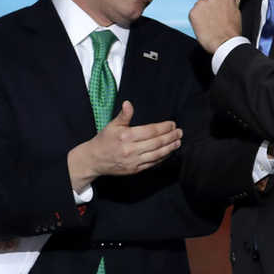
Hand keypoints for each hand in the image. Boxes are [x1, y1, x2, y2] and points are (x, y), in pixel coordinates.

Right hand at [67, 100, 181, 190]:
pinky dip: (162, 157)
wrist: (94, 160)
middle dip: (170, 137)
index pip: (150, 131)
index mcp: (126, 136)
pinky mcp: (135, 170)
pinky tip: (168, 152)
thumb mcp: (112, 125)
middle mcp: (131, 149)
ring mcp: (133, 161)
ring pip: (157, 154)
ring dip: (170, 148)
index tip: (172, 124)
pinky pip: (152, 163)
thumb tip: (128, 104)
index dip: (164, 127)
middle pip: (156, 143)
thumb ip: (123, 115)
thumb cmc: (104, 140)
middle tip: (179, 132)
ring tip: (178, 142)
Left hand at [188, 0, 244, 53]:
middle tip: (216, 17)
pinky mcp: (193, 12)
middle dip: (211, 4)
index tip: (220, 3)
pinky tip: (204, 26)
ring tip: (210, 23)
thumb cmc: (232, 30)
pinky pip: (194, 12)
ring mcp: (201, 3)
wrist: (223, 44)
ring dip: (204, 11)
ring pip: (201, 4)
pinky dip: (197, 18)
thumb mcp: (237, 11)